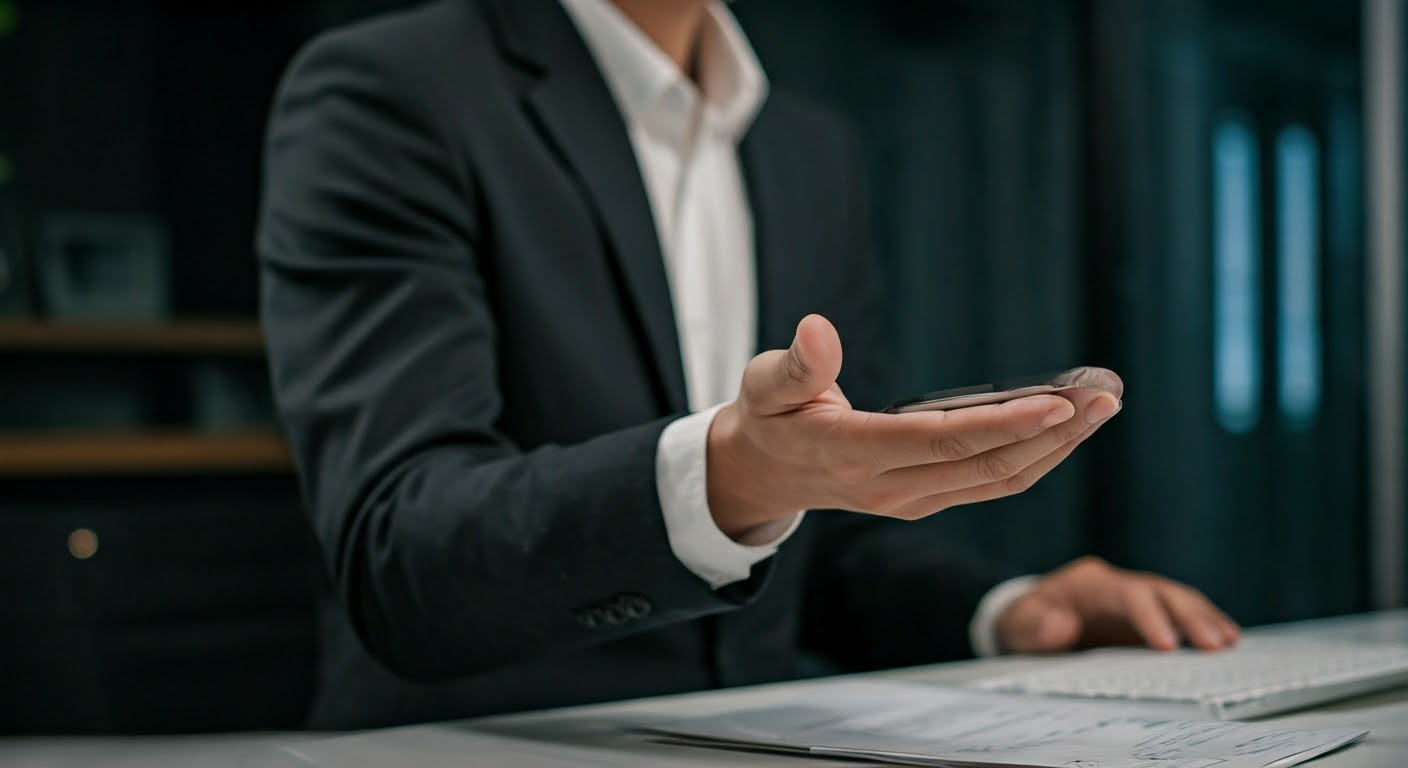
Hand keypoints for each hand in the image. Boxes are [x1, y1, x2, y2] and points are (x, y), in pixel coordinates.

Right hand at [705, 314, 1122, 536]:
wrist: (764, 474)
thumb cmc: (768, 418)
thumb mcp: (765, 385)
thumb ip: (796, 364)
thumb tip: (817, 328)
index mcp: (852, 453)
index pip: (939, 442)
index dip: (1002, 424)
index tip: (1058, 401)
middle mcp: (889, 487)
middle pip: (985, 467)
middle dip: (1053, 433)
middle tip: (1106, 394)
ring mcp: (911, 501)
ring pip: (998, 480)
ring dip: (1056, 447)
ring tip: (1101, 405)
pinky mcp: (926, 500)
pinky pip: (991, 483)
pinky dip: (1035, 457)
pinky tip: (1066, 426)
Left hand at [996, 556, 1240, 652]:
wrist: (1029, 621)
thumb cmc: (1024, 622)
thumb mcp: (1018, 625)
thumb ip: (1034, 625)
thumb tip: (1061, 626)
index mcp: (1091, 583)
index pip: (1128, 594)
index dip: (1150, 617)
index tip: (1168, 646)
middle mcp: (1119, 584)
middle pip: (1162, 591)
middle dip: (1190, 616)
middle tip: (1216, 645)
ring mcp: (1137, 598)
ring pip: (1178, 599)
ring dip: (1205, 619)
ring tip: (1229, 643)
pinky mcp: (1148, 616)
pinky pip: (1181, 614)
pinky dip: (1204, 623)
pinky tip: (1227, 640)